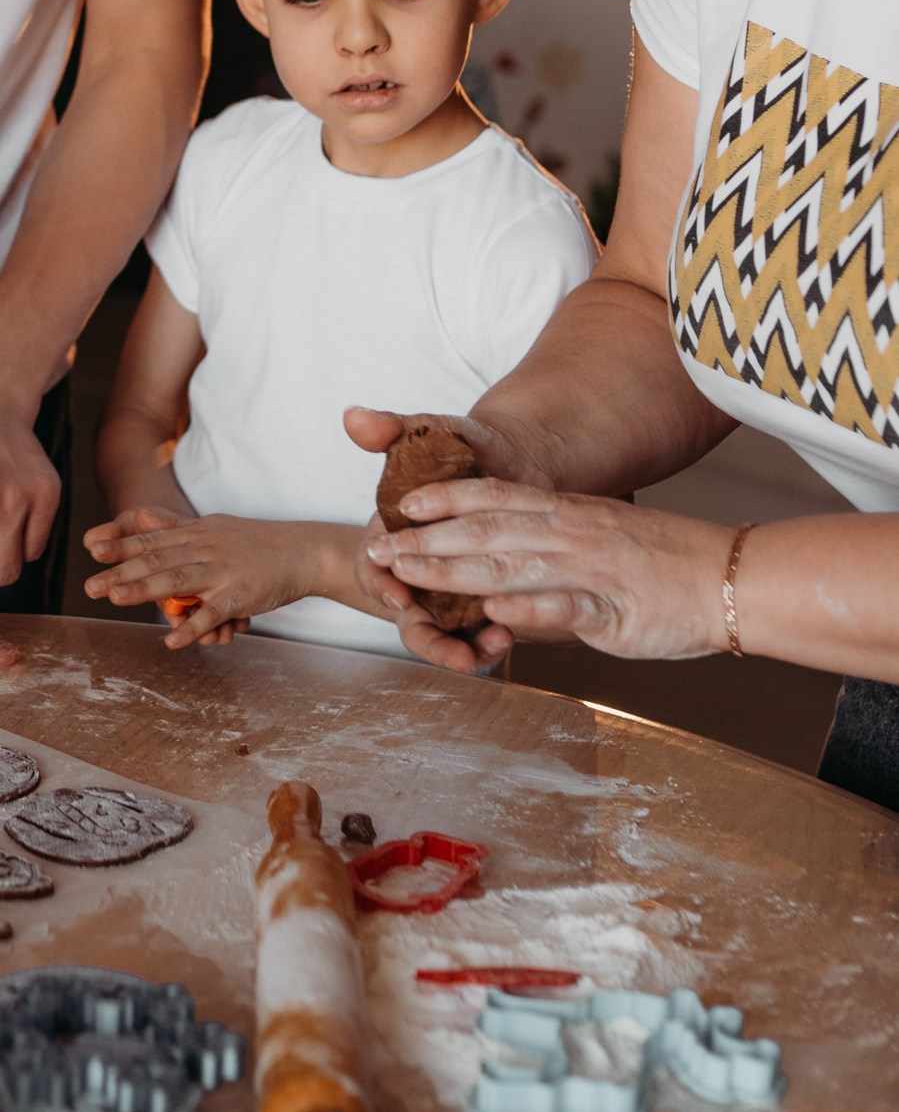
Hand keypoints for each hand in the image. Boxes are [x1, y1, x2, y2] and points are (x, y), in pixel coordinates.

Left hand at [84, 508, 339, 649]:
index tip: (92, 549)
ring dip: (145, 590)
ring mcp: (223, 571)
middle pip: (157, 559)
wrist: (304, 551)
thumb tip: (144, 519)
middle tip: (90, 587)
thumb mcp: (215, 528)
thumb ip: (180, 529)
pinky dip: (192, 626)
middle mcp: (205, 548)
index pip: (153, 538)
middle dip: (120, 572)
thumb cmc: (259, 543)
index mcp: (197, 534)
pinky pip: (213, 611)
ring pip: (178, 579)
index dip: (121, 545)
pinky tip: (171, 640)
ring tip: (115, 599)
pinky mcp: (241, 594)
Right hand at [342, 405, 554, 633]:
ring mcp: (445, 590)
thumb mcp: (426, 434)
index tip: (398, 598)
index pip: (374, 571)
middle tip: (455, 656)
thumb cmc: (458, 449)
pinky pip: (474, 633)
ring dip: (461, 648)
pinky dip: (487, 639)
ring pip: (443, 634)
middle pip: (409, 618)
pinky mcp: (476, 599)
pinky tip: (508, 636)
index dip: (382, 587)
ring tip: (491, 648)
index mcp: (391, 538)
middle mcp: (414, 571)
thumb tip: (354, 416)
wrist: (508, 461)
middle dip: (431, 640)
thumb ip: (389, 430)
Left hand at [361, 477, 725, 672]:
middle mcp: (571, 533)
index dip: (446, 498)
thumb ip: (557, 558)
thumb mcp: (604, 545)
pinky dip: (524, 608)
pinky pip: (562, 606)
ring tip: (406, 575)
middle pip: (485, 531)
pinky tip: (490, 614)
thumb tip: (516, 575)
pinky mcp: (611, 610)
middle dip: (426, 539)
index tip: (403, 501)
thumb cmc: (669, 566)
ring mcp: (589, 569)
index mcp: (569, 513)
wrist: (733, 579)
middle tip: (378, 548)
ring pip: (509, 564)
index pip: (496, 498)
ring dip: (452, 570)